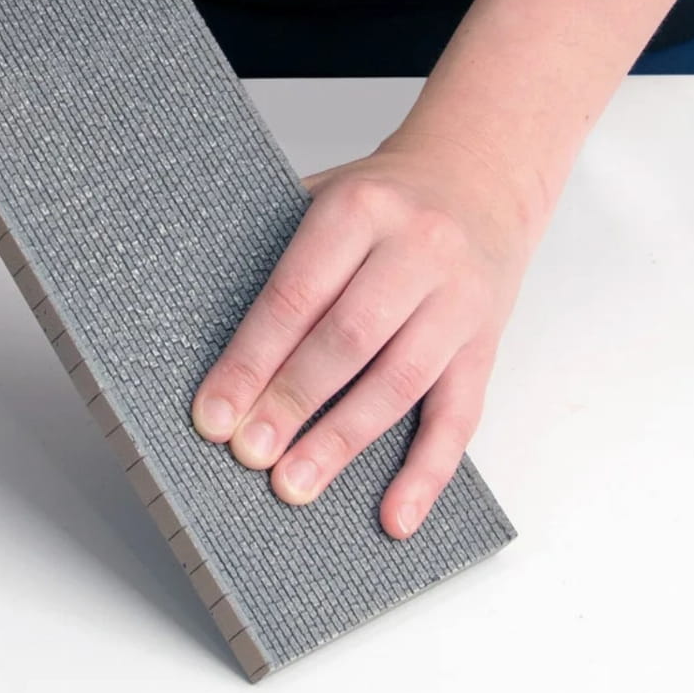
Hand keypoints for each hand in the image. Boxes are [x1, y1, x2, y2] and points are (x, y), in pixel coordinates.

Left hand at [189, 126, 546, 537]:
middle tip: (247, 453)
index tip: (213, 412)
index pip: (296, 294)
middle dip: (291, 402)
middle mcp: (417, 249)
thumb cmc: (389, 200)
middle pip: (346, 339)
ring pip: (398, 382)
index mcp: (361, 208)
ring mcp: (458, 300)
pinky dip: (427, 472)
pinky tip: (395, 515)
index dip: (251, 359)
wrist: (481, 177)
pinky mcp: (486, 343)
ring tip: (294, 484)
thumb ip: (279, 252)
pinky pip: (460, 416)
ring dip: (342, 441)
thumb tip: (206, 339)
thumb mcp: (330, 195)